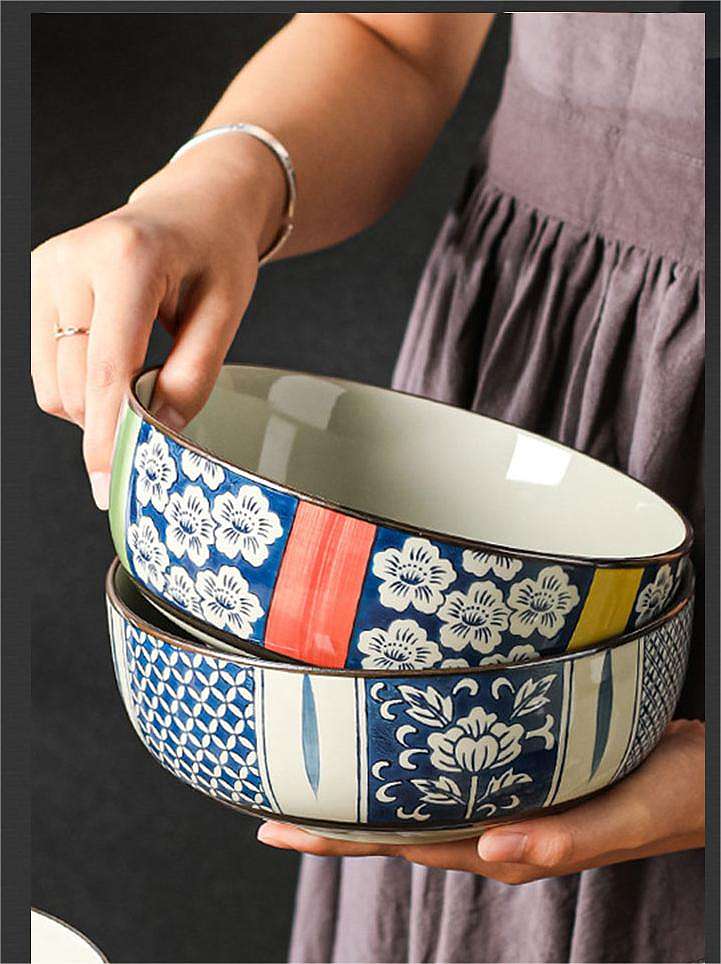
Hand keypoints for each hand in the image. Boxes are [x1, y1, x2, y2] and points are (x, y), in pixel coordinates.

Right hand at [31, 134, 284, 508]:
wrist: (193, 206)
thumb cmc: (215, 252)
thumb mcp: (226, 311)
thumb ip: (194, 375)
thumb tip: (158, 434)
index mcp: (127, 259)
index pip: (107, 368)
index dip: (109, 433)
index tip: (113, 481)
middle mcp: (73, 259)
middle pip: (75, 385)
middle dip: (111, 422)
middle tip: (159, 418)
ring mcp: (47, 269)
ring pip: (54, 385)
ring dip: (94, 406)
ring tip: (142, 375)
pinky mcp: (38, 282)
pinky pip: (47, 368)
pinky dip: (81, 386)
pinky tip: (117, 363)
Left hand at [257, 719, 703, 882]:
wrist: (702, 776)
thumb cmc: (673, 798)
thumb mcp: (627, 815)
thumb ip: (565, 840)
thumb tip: (490, 852)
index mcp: (507, 843)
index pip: (403, 842)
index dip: (339, 837)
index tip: (278, 823)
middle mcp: (494, 823)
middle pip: (395, 821)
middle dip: (331, 814)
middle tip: (268, 793)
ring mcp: (505, 795)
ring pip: (417, 794)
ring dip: (364, 783)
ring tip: (314, 763)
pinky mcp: (521, 766)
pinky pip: (452, 767)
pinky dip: (412, 754)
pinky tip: (395, 735)